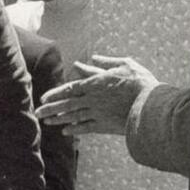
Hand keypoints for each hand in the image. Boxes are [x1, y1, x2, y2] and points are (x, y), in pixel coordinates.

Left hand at [36, 55, 158, 134]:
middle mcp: (93, 99)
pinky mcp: (106, 125)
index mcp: (96, 83)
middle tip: (37, 112)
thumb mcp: (125, 64)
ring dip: (58, 119)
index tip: (44, 98)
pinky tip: (66, 131)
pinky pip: (86, 128)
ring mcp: (98, 113)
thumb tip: (93, 57)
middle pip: (67, 104)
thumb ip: (106, 62)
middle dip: (50, 108)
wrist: (152, 105)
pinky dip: (75, 129)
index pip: (70, 88)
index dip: (55, 94)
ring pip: (73, 116)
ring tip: (47, 122)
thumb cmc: (141, 82)